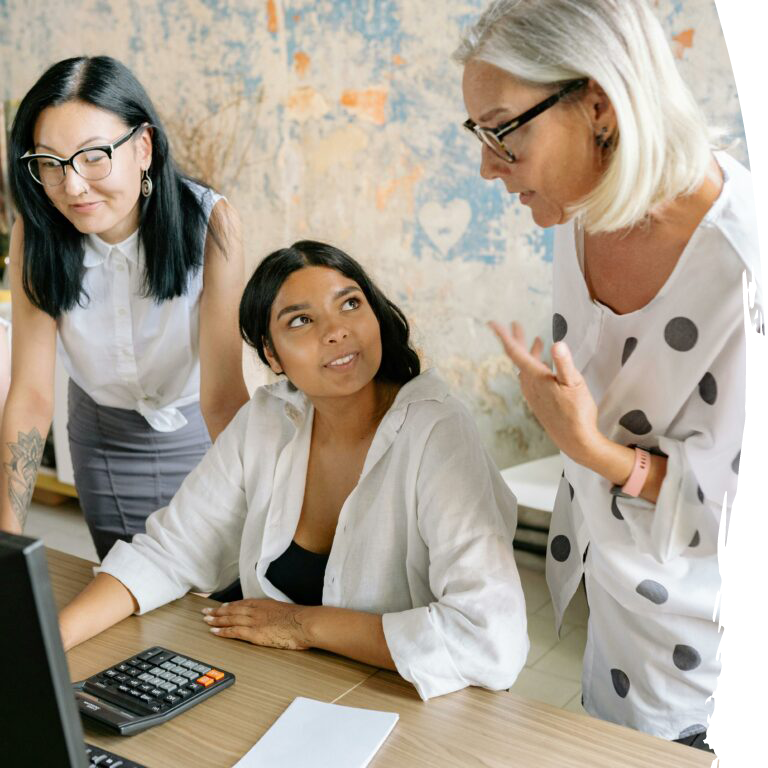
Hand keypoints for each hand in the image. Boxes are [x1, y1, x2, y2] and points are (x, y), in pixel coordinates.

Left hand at [202, 598, 312, 649]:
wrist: (304, 623)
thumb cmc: (301, 620)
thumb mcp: (288, 612)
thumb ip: (279, 614)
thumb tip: (279, 620)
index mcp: (265, 604)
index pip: (243, 604)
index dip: (230, 605)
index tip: (222, 606)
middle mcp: (257, 610)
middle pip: (233, 610)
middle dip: (218, 611)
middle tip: (206, 611)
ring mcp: (254, 621)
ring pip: (230, 619)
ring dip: (216, 620)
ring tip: (206, 620)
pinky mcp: (254, 633)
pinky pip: (234, 631)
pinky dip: (223, 631)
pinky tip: (215, 632)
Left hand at [489, 320, 603, 463]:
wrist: (575, 441)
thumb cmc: (577, 413)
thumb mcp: (575, 383)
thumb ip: (565, 363)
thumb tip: (557, 344)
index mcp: (535, 377)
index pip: (515, 351)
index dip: (504, 335)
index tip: (493, 323)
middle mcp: (529, 385)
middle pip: (518, 357)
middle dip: (517, 339)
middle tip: (514, 323)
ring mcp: (533, 394)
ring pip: (526, 367)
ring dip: (529, 352)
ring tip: (536, 340)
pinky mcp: (538, 401)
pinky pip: (531, 378)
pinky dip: (534, 366)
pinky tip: (542, 366)